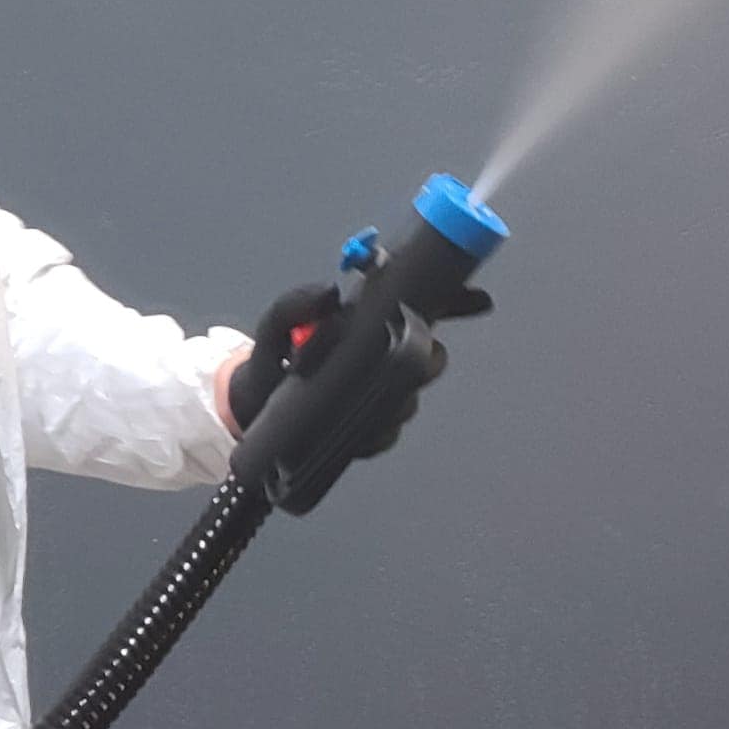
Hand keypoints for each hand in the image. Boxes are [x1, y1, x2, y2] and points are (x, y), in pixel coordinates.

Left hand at [221, 280, 494, 452]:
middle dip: (428, 358)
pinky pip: (386, 434)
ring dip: (400, 397)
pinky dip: (379, 432)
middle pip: (428, 358)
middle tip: (413, 355)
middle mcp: (379, 359)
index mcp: (367, 326)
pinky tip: (363, 430)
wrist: (249, 415)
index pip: (423, 311)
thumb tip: (330, 294)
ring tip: (374, 396)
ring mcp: (375, 396)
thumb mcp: (275, 329)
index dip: (456, 302)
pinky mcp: (365, 432)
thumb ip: (293, 306)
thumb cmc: (269, 363)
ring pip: (410, 398)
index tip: (479, 299)